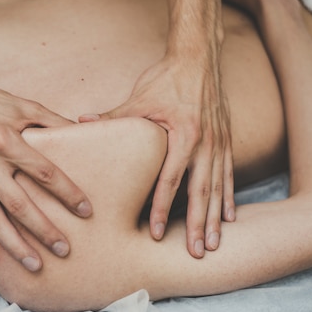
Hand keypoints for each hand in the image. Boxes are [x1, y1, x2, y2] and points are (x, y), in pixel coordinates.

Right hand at [0, 76, 91, 271]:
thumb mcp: (25, 105)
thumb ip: (55, 122)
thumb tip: (86, 133)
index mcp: (5, 139)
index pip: (43, 172)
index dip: (66, 192)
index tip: (86, 211)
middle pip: (18, 203)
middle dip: (42, 230)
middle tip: (65, 249)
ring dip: (14, 244)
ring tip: (35, 265)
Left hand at [81, 53, 234, 257]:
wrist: (199, 57)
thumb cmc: (167, 78)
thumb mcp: (140, 97)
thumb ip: (114, 116)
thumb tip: (80, 122)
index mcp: (184, 134)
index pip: (172, 179)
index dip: (164, 208)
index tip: (158, 234)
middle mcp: (207, 143)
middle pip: (202, 192)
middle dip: (199, 225)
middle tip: (197, 254)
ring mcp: (219, 143)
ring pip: (219, 188)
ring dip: (217, 219)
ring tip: (214, 245)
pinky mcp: (226, 141)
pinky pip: (230, 175)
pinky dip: (230, 198)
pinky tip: (231, 217)